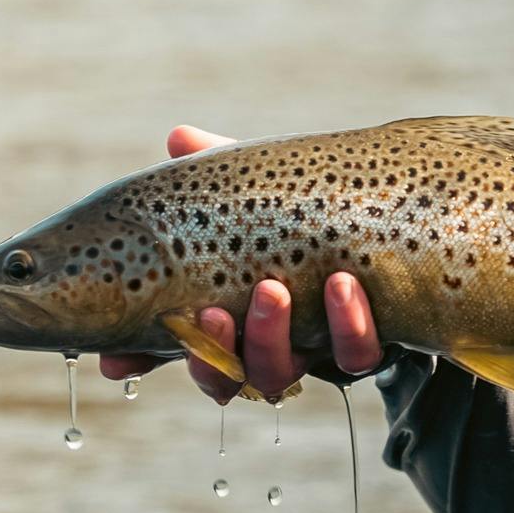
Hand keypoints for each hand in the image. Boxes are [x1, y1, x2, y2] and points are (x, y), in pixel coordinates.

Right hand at [98, 124, 385, 402]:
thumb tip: (179, 137)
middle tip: (213, 310)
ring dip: (272, 338)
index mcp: (228, 313)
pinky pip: (356, 356)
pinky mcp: (365, 347)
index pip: (175, 346)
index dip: (139, 359)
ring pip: (281, 374)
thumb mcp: (262, 191)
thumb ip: (221, 171)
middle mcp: (265, 346)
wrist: (397, 229)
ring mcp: (314, 352)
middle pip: (225, 375)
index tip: (116, 361)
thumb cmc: (308, 214)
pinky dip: (348, 326)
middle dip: (212, 351)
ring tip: (275, 288)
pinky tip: (343, 284)